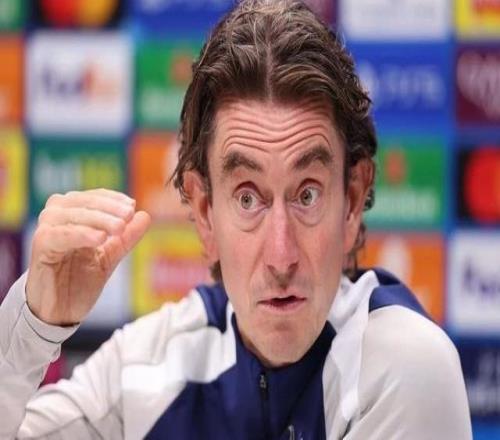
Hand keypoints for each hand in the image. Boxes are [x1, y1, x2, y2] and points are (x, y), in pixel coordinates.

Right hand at [26, 189, 150, 325]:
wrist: (60, 311)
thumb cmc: (80, 280)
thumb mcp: (109, 257)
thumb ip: (126, 237)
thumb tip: (145, 215)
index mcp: (73, 214)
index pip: (94, 197)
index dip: (113, 199)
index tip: (132, 205)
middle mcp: (57, 216)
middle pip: (84, 203)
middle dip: (109, 208)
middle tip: (129, 215)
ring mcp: (46, 229)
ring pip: (73, 215)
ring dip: (99, 219)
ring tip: (119, 228)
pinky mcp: (40, 246)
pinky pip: (61, 235)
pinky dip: (82, 234)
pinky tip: (100, 238)